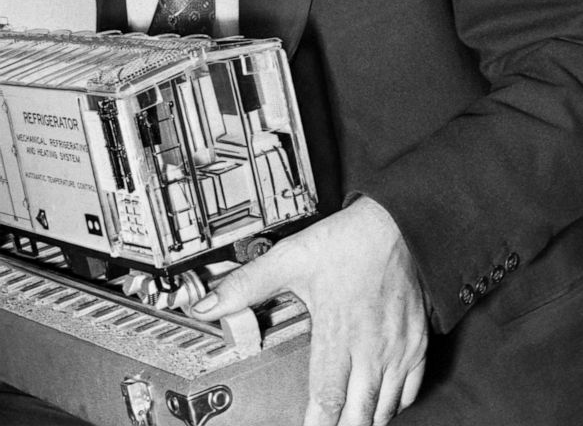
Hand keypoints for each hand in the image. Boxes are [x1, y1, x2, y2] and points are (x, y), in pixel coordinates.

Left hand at [193, 195, 427, 424]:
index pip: (327, 398)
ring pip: (384, 410)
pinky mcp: (417, 344)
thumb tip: (207, 305)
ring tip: (344, 420)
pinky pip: (408, 392)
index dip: (316, 424)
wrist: (397, 223)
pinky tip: (374, 402)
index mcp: (339, 332)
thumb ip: (246, 284)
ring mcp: (398, 349)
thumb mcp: (290, 257)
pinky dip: (391, 406)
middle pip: (358, 416)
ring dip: (363, 421)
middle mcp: (371, 347)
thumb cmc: (348, 241)